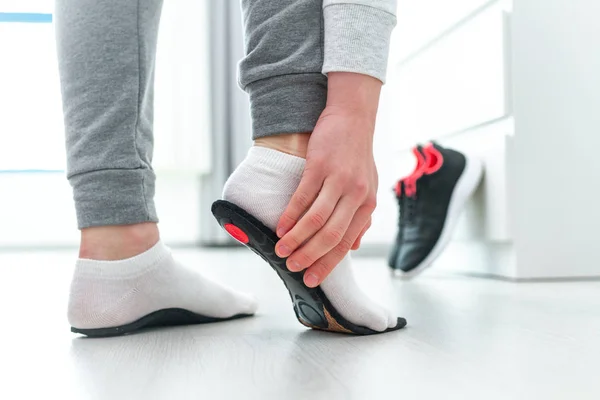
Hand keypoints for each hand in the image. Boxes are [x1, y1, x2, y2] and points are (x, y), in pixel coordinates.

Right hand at [274, 72, 381, 287]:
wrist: (353, 118)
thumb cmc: (357, 154)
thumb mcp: (368, 187)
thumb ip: (361, 217)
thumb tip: (354, 246)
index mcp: (368, 205)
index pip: (346, 242)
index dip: (327, 263)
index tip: (312, 279)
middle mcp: (357, 195)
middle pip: (331, 235)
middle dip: (309, 256)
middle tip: (292, 268)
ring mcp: (339, 180)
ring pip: (315, 219)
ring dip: (296, 239)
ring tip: (281, 251)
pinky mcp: (321, 166)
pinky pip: (303, 197)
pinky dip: (290, 216)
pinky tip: (281, 227)